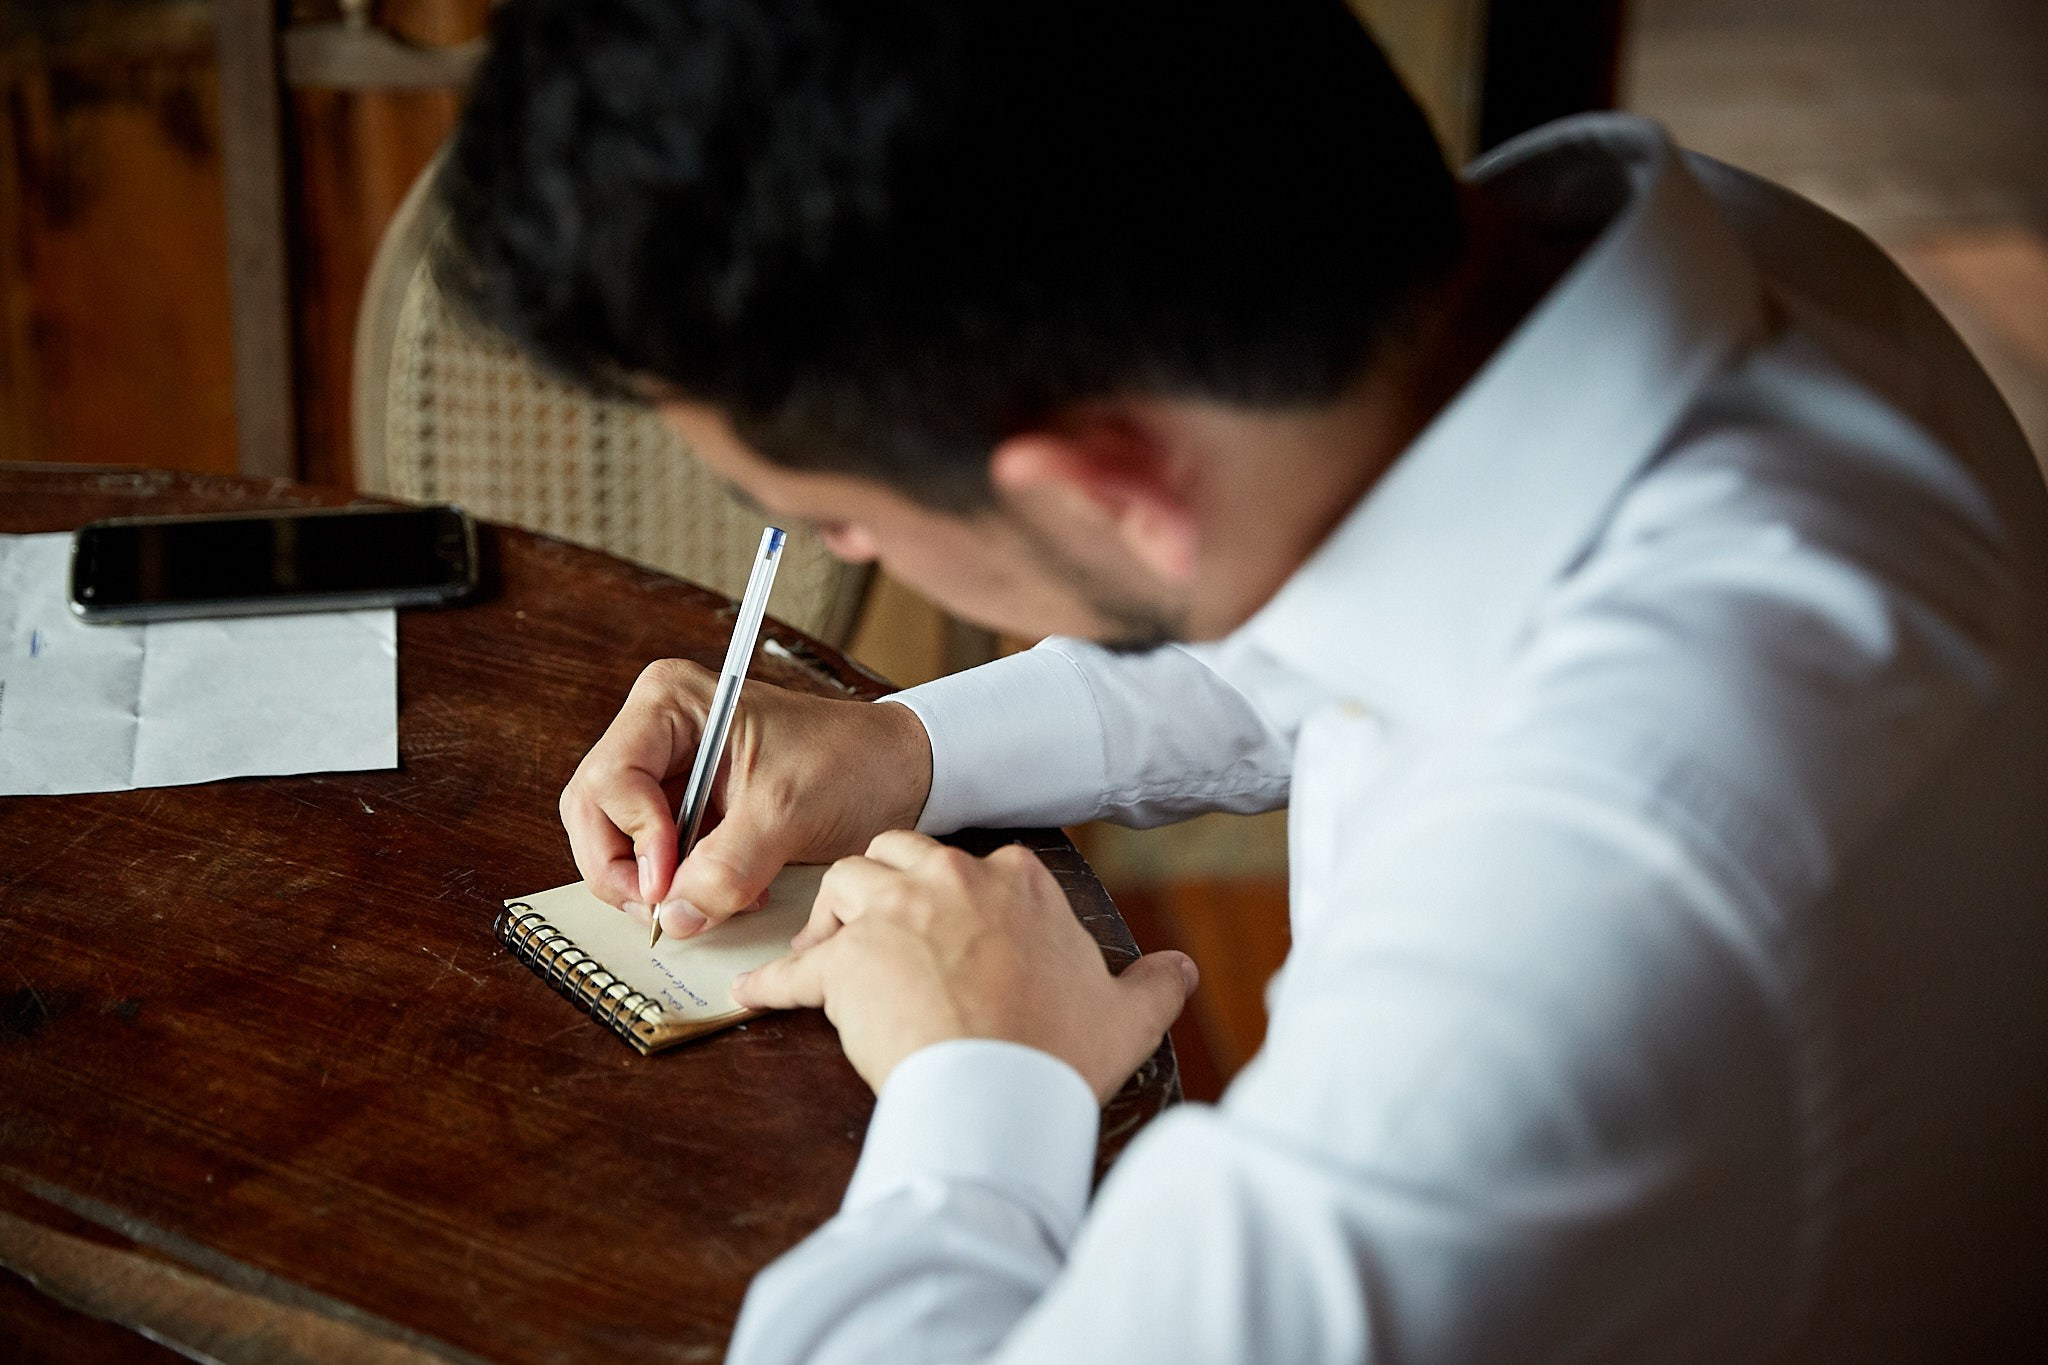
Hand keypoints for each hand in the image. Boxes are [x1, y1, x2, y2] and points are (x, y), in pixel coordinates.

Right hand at [560, 660, 933, 938]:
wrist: (900, 773)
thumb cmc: (852, 763)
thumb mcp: (788, 813)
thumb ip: (727, 866)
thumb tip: (674, 915)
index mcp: (671, 704)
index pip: (608, 780)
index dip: (631, 839)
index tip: (668, 883)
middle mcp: (657, 733)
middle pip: (595, 815)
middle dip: (626, 872)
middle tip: (667, 911)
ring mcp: (668, 773)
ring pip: (616, 844)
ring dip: (655, 886)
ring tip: (710, 899)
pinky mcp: (686, 810)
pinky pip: (653, 860)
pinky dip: (679, 888)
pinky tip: (727, 892)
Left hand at [731, 830, 1197, 1102]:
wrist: (1003, 1092)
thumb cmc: (1060, 1053)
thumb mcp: (1127, 1015)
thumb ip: (1154, 985)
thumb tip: (1182, 971)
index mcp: (1017, 880)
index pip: (978, 864)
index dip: (957, 897)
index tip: (952, 928)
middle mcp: (951, 879)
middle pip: (899, 855)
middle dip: (886, 886)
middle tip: (880, 927)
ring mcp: (893, 914)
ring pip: (844, 884)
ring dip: (831, 917)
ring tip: (825, 953)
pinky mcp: (844, 962)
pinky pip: (795, 968)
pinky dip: (772, 982)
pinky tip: (752, 994)